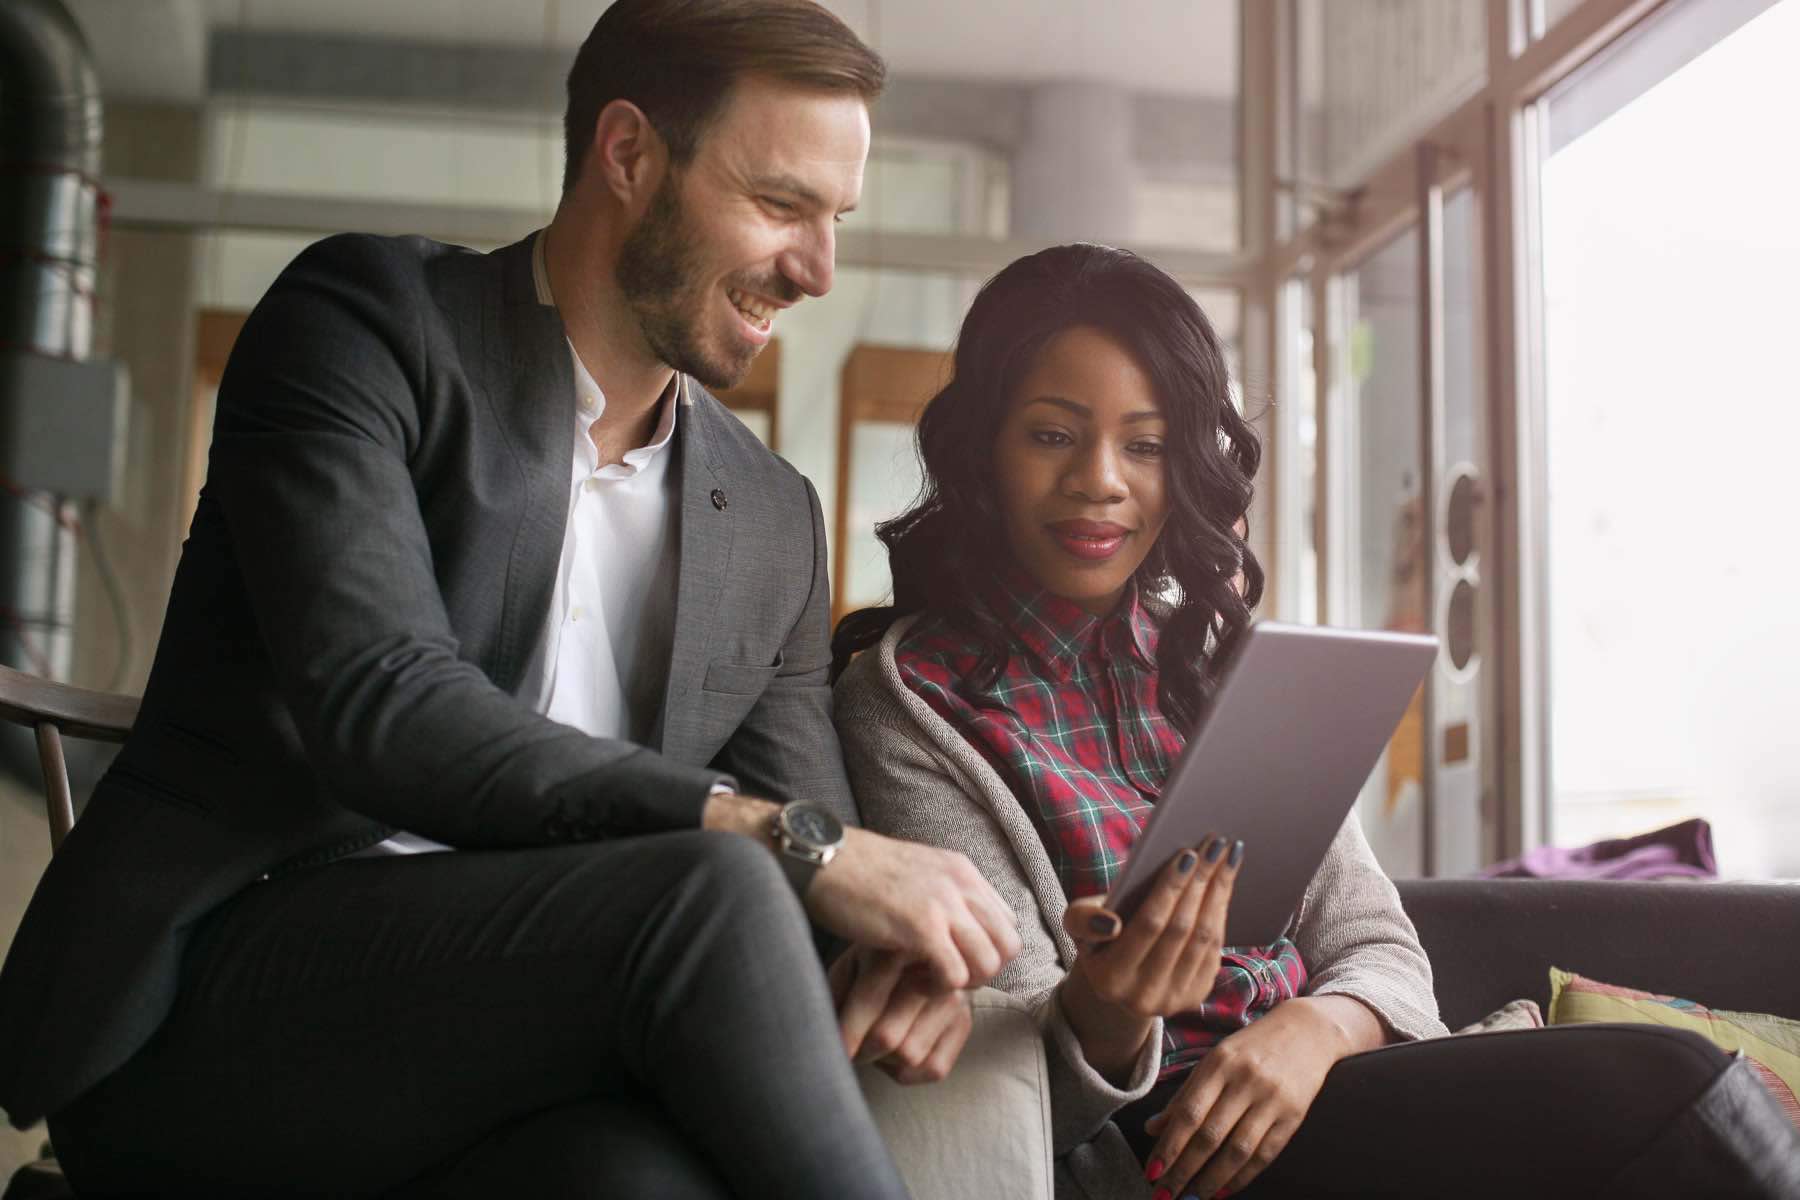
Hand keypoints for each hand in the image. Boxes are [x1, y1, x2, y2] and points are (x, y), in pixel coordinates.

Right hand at [807, 826, 1021, 989]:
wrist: (824, 859)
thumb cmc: (857, 871)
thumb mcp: (915, 871)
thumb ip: (942, 891)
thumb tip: (955, 920)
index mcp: (962, 871)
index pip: (1007, 920)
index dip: (987, 947)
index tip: (956, 957)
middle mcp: (962, 884)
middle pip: (1009, 944)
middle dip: (984, 970)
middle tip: (949, 976)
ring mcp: (944, 905)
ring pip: (991, 962)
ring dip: (965, 982)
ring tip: (930, 980)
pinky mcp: (922, 928)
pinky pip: (956, 975)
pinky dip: (939, 988)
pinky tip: (913, 981)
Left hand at [829, 945, 973, 1083]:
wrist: (925, 952)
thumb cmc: (875, 965)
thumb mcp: (851, 966)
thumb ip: (836, 992)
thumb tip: (823, 1032)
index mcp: (897, 950)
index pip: (868, 1002)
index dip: (846, 1034)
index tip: (835, 1049)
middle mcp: (932, 972)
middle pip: (887, 1036)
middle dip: (862, 1051)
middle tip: (851, 1049)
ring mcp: (953, 998)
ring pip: (910, 1055)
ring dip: (885, 1060)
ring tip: (875, 1045)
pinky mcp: (965, 1023)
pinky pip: (933, 1069)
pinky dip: (910, 1070)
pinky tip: (898, 1052)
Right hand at [1056, 836, 1238, 1080]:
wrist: (1119, 977)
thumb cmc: (1098, 935)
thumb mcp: (1078, 923)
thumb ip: (1084, 920)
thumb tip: (1113, 923)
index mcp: (1110, 978)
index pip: (1149, 924)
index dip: (1171, 889)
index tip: (1188, 854)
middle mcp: (1143, 997)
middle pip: (1181, 929)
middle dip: (1201, 881)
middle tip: (1216, 844)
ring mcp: (1173, 999)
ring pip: (1204, 937)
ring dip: (1219, 891)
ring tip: (1227, 855)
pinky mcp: (1196, 996)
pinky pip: (1215, 947)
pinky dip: (1221, 910)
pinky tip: (1224, 881)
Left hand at [1143, 996, 1375, 1198]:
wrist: (1307, 1031)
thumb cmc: (1251, 1048)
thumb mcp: (1214, 1060)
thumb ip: (1185, 1094)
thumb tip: (1153, 1128)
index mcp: (1219, 1064)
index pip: (1189, 1113)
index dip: (1169, 1146)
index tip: (1152, 1172)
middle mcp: (1244, 1081)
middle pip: (1210, 1135)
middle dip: (1184, 1170)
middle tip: (1165, 1195)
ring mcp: (1271, 1099)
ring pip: (1238, 1150)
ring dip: (1212, 1180)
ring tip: (1193, 1197)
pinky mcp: (1294, 1115)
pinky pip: (1265, 1153)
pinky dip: (1243, 1177)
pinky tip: (1224, 1190)